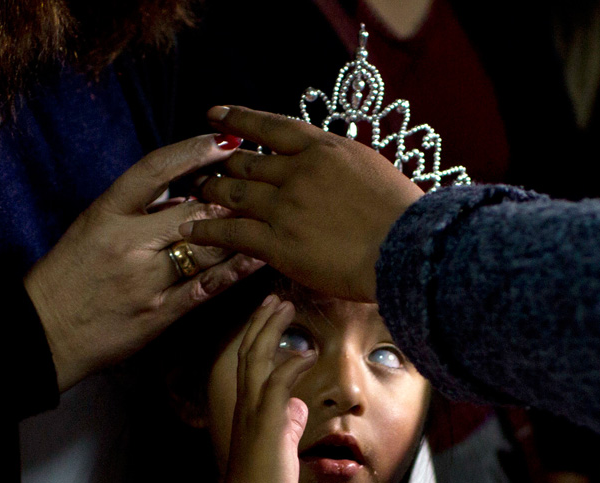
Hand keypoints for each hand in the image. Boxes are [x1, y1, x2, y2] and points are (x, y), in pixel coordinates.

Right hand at [25, 133, 263, 391]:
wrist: (46, 331)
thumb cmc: (70, 274)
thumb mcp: (93, 227)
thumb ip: (136, 208)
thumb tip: (184, 187)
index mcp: (106, 213)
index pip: (155, 169)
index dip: (193, 151)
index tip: (224, 140)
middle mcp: (127, 242)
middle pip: (191, 209)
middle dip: (229, 196)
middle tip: (259, 183)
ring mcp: (145, 279)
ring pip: (205, 247)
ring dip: (239, 231)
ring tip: (268, 215)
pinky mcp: (158, 313)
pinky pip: (206, 288)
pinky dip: (234, 271)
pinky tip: (258, 257)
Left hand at [180, 106, 424, 302]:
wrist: (410, 250)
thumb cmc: (406, 217)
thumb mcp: (375, 171)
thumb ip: (345, 167)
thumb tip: (335, 169)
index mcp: (326, 149)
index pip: (272, 126)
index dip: (240, 120)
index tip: (216, 115)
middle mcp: (299, 171)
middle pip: (245, 162)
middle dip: (220, 164)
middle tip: (201, 167)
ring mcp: (285, 206)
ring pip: (233, 193)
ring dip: (208, 193)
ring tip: (193, 195)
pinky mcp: (279, 243)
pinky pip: (232, 233)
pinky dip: (207, 230)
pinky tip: (190, 231)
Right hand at [218, 297, 317, 482]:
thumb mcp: (280, 447)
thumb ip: (287, 424)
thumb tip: (298, 408)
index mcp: (248, 409)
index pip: (250, 362)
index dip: (259, 335)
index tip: (271, 314)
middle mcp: (246, 404)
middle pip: (249, 350)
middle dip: (262, 321)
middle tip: (275, 297)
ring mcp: (254, 412)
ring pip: (257, 359)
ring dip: (271, 330)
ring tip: (285, 306)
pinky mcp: (268, 423)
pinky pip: (278, 385)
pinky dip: (291, 365)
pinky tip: (306, 352)